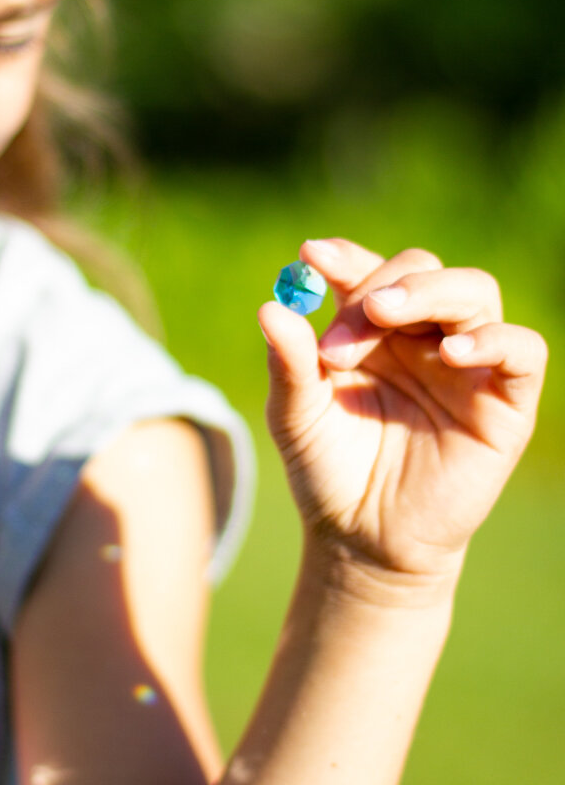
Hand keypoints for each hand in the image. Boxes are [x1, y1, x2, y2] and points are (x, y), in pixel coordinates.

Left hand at [258, 239, 546, 593]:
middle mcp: (419, 338)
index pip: (366, 274)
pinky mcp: (503, 402)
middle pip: (422, 270)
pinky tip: (454, 351)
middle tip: (346, 326)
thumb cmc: (327, 469)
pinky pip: (522, 350)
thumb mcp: (297, 416)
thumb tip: (270, 308)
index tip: (311, 256)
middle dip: (381, 286)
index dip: (345, 258)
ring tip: (384, 315)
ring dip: (430, 292)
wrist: (360, 537)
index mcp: (370, 332)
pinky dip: (495, 339)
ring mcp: (463, 365)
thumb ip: (289, 365)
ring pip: (473, 292)